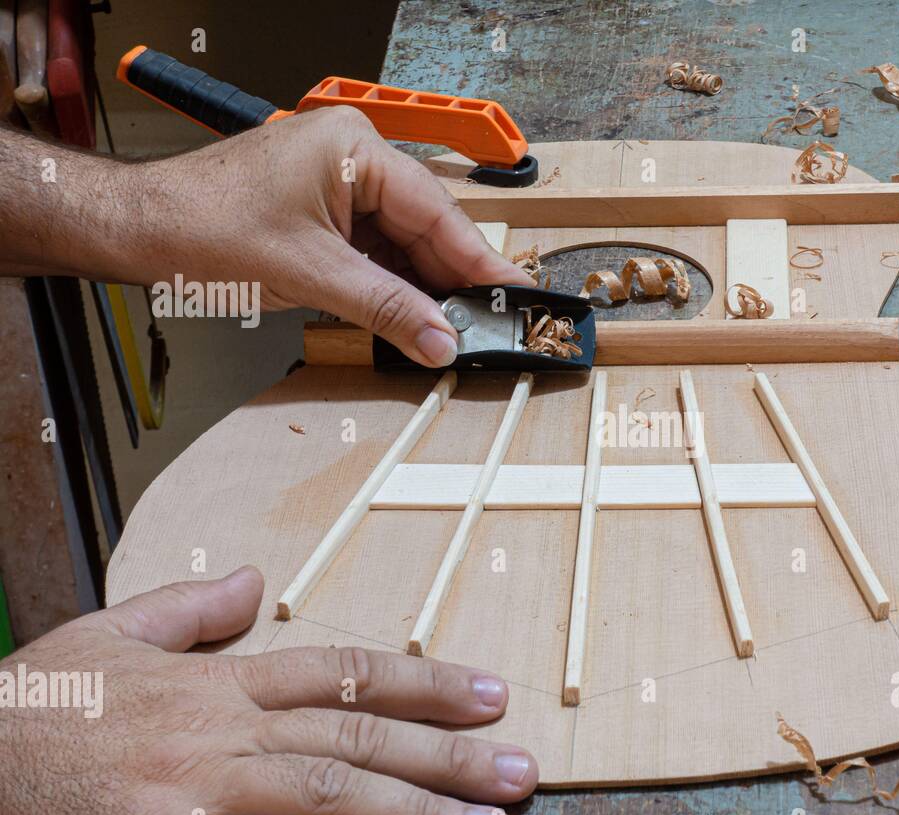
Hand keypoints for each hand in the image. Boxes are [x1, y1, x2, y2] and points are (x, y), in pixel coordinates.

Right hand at [0, 567, 537, 814]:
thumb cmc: (25, 715)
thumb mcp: (104, 637)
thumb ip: (187, 609)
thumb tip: (251, 577)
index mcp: (213, 682)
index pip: (341, 673)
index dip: (424, 683)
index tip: (490, 696)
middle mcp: (216, 730)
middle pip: (355, 738)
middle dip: (448, 756)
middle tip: (522, 773)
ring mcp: (189, 792)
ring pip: (326, 798)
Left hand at [129, 107, 532, 366]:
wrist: (142, 230)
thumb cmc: (203, 225)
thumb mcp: (310, 275)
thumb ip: (385, 308)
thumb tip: (439, 339)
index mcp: (357, 150)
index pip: (438, 213)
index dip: (479, 263)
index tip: (515, 296)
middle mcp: (355, 158)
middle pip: (427, 228)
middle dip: (453, 282)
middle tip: (490, 326)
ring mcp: (340, 184)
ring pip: (404, 242)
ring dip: (423, 288)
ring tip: (454, 329)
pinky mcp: (326, 210)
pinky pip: (376, 249)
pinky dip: (393, 284)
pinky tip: (412, 315)